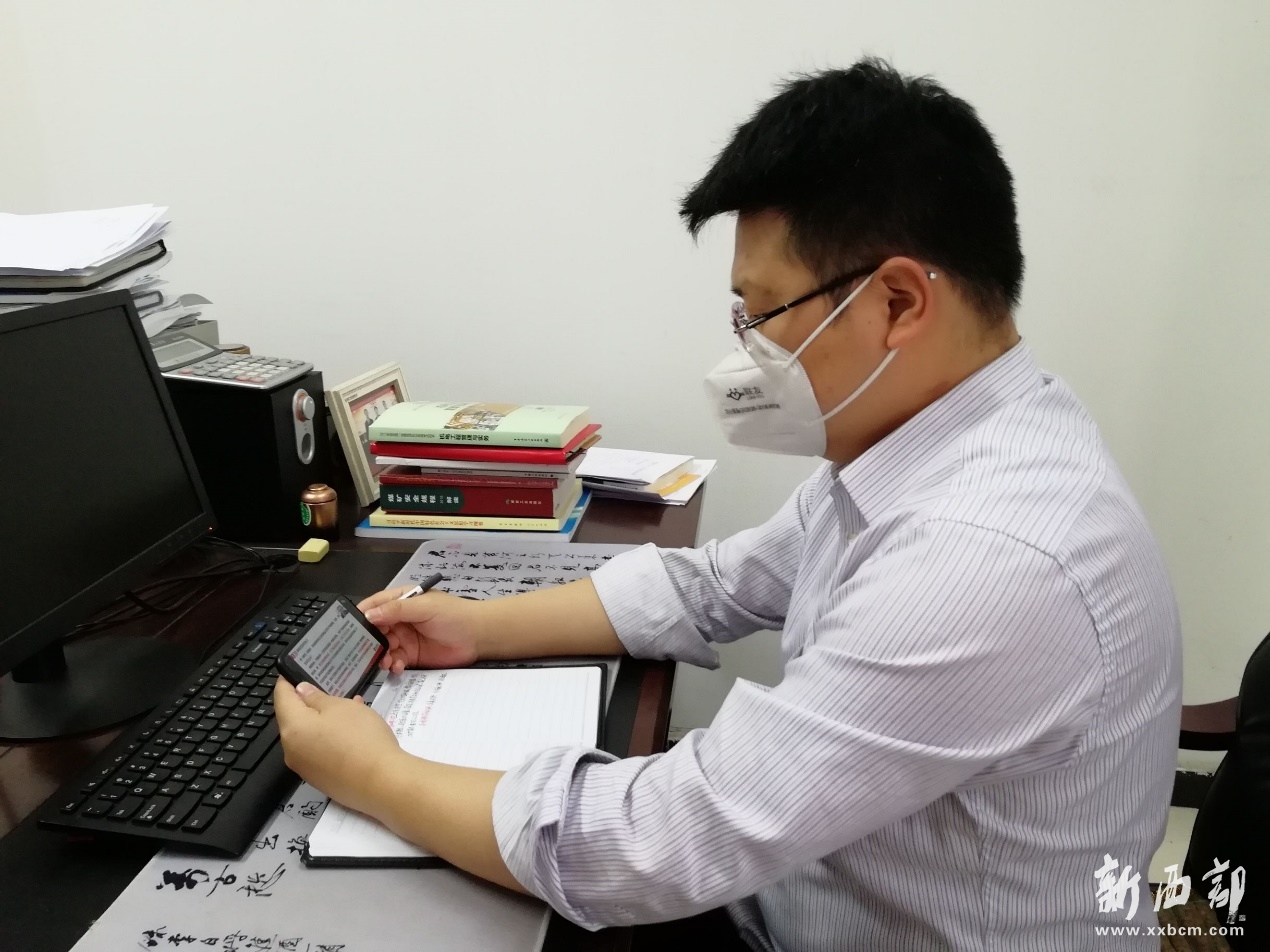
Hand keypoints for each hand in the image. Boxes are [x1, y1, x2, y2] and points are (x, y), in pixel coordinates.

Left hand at [274, 677, 401, 814]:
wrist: (382, 783)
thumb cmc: (361, 738)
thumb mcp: (341, 707)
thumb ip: (317, 698)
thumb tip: (301, 692)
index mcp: (292, 728)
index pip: (281, 697)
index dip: (287, 681)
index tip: (296, 670)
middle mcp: (291, 751)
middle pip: (293, 719)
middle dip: (310, 703)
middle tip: (330, 689)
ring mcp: (305, 769)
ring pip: (307, 736)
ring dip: (322, 721)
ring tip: (349, 709)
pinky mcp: (320, 780)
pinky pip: (318, 752)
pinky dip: (329, 739)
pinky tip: (352, 733)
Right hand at [357, 586, 483, 672]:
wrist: (478, 636)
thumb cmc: (453, 614)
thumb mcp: (424, 607)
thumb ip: (397, 610)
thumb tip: (368, 614)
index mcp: (400, 601)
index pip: (374, 606)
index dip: (360, 615)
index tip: (346, 627)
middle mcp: (398, 619)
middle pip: (374, 630)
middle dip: (367, 640)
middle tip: (360, 651)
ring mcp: (404, 639)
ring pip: (382, 648)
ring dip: (380, 655)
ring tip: (385, 661)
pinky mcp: (411, 656)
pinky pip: (394, 661)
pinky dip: (392, 665)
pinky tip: (397, 667)